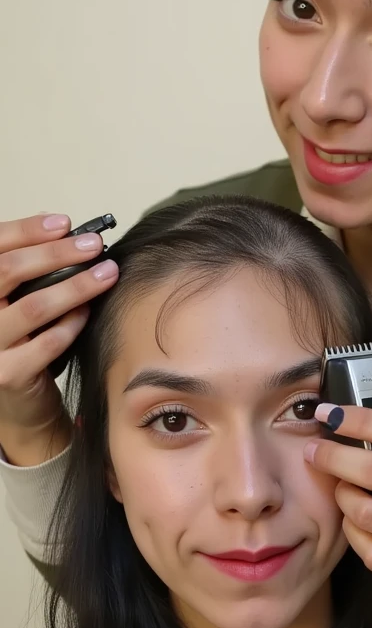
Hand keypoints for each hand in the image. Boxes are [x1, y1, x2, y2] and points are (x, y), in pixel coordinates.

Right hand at [0, 212, 118, 464]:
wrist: (18, 405)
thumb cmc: (20, 344)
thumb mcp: (15, 302)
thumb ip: (28, 270)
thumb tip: (62, 229)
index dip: (25, 230)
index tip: (64, 222)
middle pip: (8, 272)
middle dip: (56, 253)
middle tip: (93, 245)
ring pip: (33, 307)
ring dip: (76, 286)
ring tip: (107, 273)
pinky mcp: (7, 375)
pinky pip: (48, 342)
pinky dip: (73, 323)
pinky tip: (91, 311)